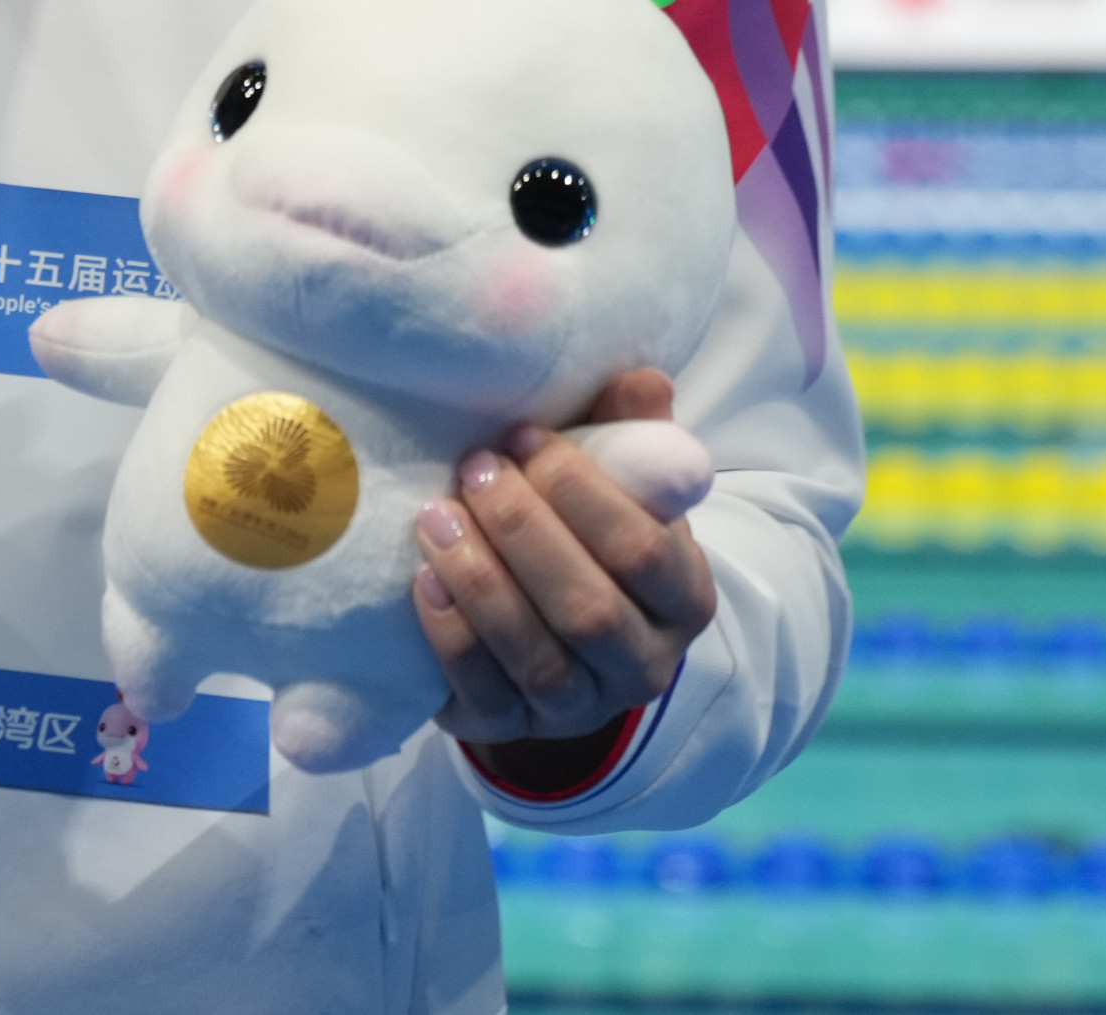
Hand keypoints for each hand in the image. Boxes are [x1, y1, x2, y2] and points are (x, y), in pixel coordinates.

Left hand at [412, 369, 718, 754]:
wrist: (556, 643)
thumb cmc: (585, 539)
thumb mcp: (616, 486)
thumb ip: (628, 431)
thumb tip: (639, 375)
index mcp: (683, 599)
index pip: (644, 552)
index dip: (582, 493)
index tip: (524, 435)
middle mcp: (642, 664)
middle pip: (588, 609)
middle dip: (524, 532)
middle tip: (475, 468)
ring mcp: (578, 707)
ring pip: (536, 657)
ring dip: (481, 581)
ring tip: (434, 515)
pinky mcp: (512, 729)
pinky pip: (484, 695)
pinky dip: (452, 636)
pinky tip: (422, 579)